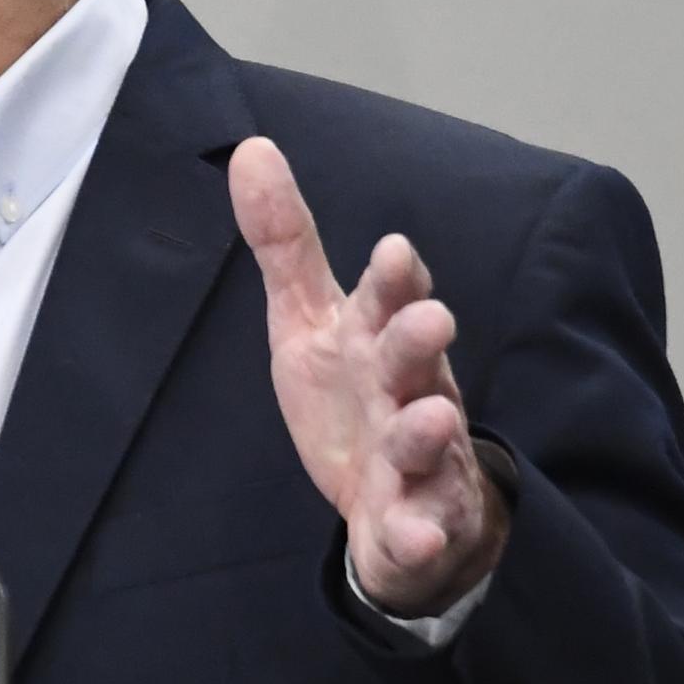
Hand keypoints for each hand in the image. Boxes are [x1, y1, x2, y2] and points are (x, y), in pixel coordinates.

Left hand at [229, 135, 505, 617]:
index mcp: (378, 339)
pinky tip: (415, 534)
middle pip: (415, 362)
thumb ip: (287, 243)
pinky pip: (420, 529)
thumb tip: (251, 149)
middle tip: (431, 319)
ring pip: (427, 442)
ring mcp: (418, 459)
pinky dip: (419, 532)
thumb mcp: (310, 318)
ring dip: (428, 430)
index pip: (389, 300)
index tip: (395, 251)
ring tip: (430, 417)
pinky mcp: (416, 521)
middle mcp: (408, 390)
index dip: (395, 279)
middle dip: (420, 341)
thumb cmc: (356, 395)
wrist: (403, 501)